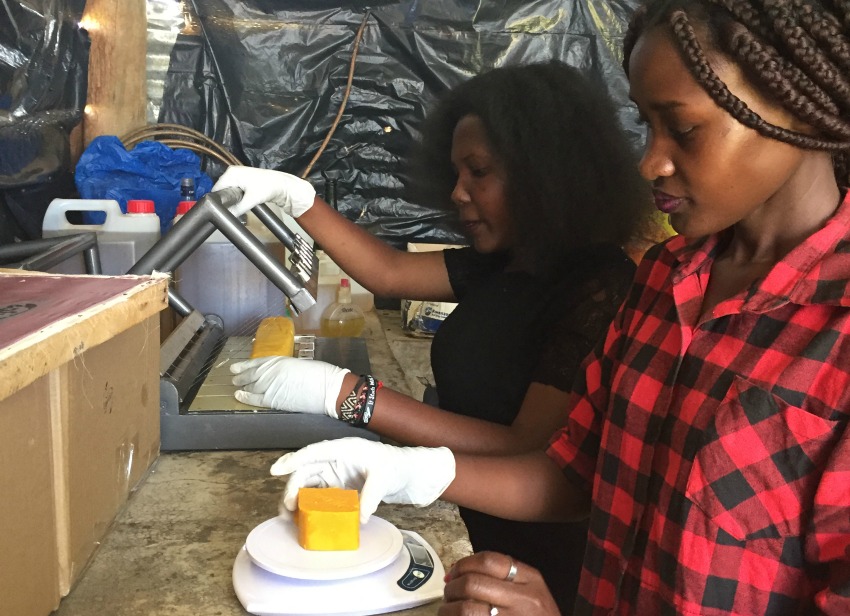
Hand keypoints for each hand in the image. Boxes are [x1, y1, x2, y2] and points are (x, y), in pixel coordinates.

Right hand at [212, 165, 315, 217]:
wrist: (282, 185)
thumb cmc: (268, 188)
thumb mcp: (251, 200)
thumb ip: (237, 209)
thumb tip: (225, 217)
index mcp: (230, 173)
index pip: (216, 188)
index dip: (216, 200)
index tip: (217, 211)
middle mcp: (231, 172)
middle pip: (221, 189)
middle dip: (223, 200)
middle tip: (227, 211)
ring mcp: (237, 175)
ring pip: (227, 191)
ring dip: (230, 199)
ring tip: (233, 208)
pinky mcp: (242, 180)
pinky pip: (233, 190)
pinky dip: (235, 197)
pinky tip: (238, 203)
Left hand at [230, 356, 348, 416]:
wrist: (328, 388)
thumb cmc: (320, 374)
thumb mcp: (299, 364)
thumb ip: (285, 369)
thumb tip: (279, 375)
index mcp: (279, 360)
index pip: (257, 363)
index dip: (244, 365)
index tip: (236, 367)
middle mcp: (271, 372)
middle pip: (251, 375)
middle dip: (241, 376)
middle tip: (234, 378)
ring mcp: (270, 386)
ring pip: (251, 386)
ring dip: (242, 386)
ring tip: (236, 387)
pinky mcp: (273, 400)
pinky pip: (255, 399)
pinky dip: (245, 397)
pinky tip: (239, 396)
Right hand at [270, 437, 455, 523]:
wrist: (406, 473)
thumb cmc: (395, 466)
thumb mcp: (385, 477)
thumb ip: (372, 495)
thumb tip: (360, 517)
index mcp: (344, 449)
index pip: (314, 452)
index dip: (294, 460)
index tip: (276, 470)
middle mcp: (335, 459)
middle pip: (306, 470)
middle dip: (292, 487)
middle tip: (287, 507)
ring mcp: (335, 472)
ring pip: (308, 483)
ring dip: (296, 498)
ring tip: (288, 516)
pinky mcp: (337, 486)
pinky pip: (317, 494)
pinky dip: (307, 504)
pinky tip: (301, 517)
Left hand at [440, 552, 559, 615]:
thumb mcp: (532, 591)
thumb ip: (503, 577)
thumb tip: (459, 571)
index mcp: (531, 581)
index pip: (489, 561)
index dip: (464, 564)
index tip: (454, 573)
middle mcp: (524, 600)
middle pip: (473, 584)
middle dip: (452, 588)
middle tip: (449, 595)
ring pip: (467, 609)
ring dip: (449, 609)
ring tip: (449, 611)